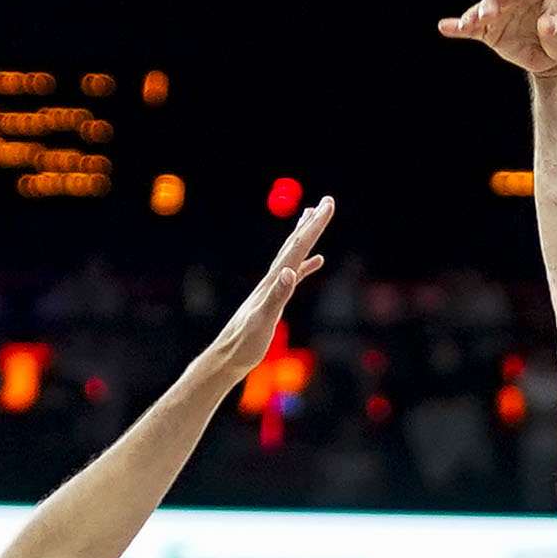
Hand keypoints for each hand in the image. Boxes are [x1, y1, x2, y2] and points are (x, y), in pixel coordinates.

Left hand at [186, 198, 337, 381]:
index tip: (328, 204)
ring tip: (313, 217)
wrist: (229, 357)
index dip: (314, 225)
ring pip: (293, 253)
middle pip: (295, 244)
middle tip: (327, 201)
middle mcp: (273, 278)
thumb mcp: (264, 320)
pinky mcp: (275, 298)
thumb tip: (289, 272)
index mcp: (273, 280)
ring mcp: (273, 287)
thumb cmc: (245, 343)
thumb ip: (277, 296)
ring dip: (304, 235)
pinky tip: (316, 261)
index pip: (298, 247)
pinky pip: (295, 273)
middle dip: (312, 222)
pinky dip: (306, 263)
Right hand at [438, 0, 556, 78]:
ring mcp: (502, 12)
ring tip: (466, 26)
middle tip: (485, 16)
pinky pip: (474, 28)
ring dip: (474, 16)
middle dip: (491, 4)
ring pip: (484, 9)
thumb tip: (545, 25)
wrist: (556, 57)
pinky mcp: (492, 30)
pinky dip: (459, 27)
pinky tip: (445, 27)